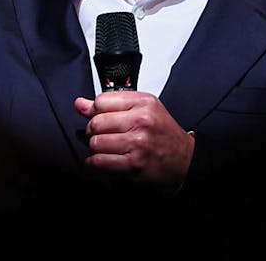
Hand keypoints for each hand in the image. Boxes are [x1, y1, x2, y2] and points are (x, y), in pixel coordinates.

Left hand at [75, 92, 193, 186]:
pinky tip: (99, 162)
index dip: (94, 111)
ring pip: (96, 143)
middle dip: (92, 131)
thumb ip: (111, 105)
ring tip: (102, 149)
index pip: (101, 101)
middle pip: (96, 122)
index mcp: (143, 103)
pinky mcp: (134, 164)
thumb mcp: (143, 109)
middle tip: (99, 136)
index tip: (98, 118)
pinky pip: (100, 162)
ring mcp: (138, 143)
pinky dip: (94, 164)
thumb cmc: (163, 133)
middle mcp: (141, 120)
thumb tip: (80, 103)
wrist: (185, 159)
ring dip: (94, 149)